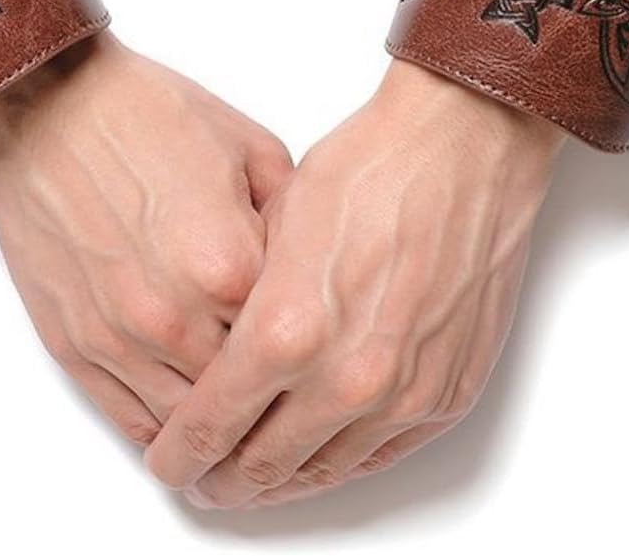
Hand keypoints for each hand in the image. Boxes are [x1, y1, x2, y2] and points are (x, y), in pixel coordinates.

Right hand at [0, 32, 292, 444]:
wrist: (48, 106)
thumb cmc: (145, 114)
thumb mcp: (251, 146)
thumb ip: (294, 216)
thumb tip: (315, 267)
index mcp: (232, 266)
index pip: (293, 344)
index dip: (309, 348)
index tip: (321, 350)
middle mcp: (177, 317)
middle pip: (243, 396)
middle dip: (268, 396)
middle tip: (288, 395)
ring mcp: (121, 338)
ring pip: (187, 424)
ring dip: (216, 427)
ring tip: (239, 419)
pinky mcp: (75, 345)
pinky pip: (128, 418)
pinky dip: (162, 430)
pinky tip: (184, 420)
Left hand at [145, 59, 562, 507]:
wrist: (461, 148)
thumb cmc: (369, 168)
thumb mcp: (271, 228)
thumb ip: (242, 305)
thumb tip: (219, 351)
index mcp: (285, 332)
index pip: (210, 426)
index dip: (179, 452)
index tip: (167, 459)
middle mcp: (344, 380)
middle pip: (261, 466)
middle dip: (222, 477)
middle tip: (202, 476)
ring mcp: (402, 396)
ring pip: (323, 472)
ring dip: (280, 480)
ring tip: (252, 474)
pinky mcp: (446, 395)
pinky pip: (381, 454)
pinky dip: (340, 460)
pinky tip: (316, 452)